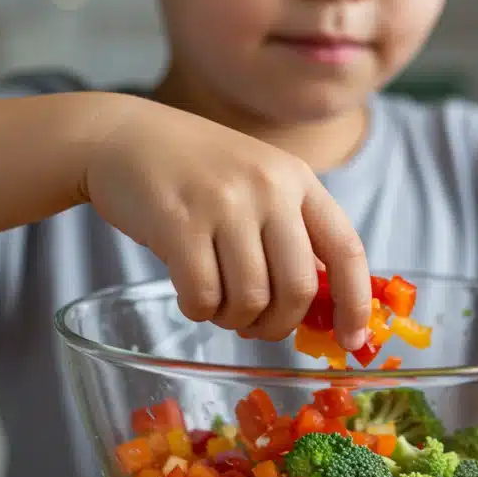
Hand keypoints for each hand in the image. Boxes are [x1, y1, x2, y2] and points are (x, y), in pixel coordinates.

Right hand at [81, 95, 371, 349]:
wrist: (122, 136)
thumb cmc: (195, 172)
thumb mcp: (257, 183)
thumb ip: (290, 233)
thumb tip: (320, 306)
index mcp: (298, 180)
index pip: (346, 249)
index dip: (355, 303)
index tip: (352, 340)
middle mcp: (269, 187)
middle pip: (298, 288)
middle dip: (279, 324)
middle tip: (257, 327)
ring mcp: (225, 203)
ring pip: (251, 299)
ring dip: (235, 319)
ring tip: (218, 305)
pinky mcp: (180, 223)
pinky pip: (204, 297)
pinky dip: (199, 310)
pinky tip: (191, 295)